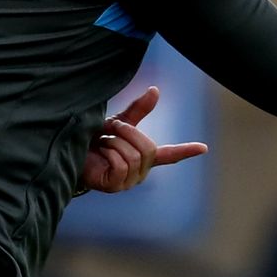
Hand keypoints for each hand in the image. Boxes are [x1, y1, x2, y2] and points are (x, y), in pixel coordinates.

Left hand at [79, 85, 207, 193]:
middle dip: (128, 132)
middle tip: (111, 128)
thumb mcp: (119, 122)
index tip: (204, 147)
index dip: (186, 151)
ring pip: (134, 156)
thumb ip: (138, 110)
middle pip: (148, 148)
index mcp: (143, 156)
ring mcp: (129, 181)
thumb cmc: (94, 141)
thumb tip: (155, 90)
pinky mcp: (116, 186)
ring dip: (115, 142)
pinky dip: (108, 153)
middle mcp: (140, 170)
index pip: (169, 154)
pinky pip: (121, 164)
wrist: (72, 153)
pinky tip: (100, 155)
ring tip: (103, 142)